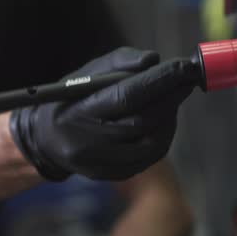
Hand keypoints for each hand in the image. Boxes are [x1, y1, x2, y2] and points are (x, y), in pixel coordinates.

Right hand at [10, 47, 194, 180]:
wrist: (48, 140)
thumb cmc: (73, 98)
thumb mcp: (89, 73)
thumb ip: (121, 62)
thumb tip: (154, 60)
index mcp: (79, 112)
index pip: (126, 96)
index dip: (158, 81)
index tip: (183, 67)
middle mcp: (90, 143)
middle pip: (143, 121)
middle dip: (171, 97)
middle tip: (188, 79)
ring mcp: (102, 164)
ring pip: (152, 142)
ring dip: (171, 116)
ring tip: (175, 96)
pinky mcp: (114, 175)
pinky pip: (150, 157)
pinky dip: (164, 134)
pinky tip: (166, 117)